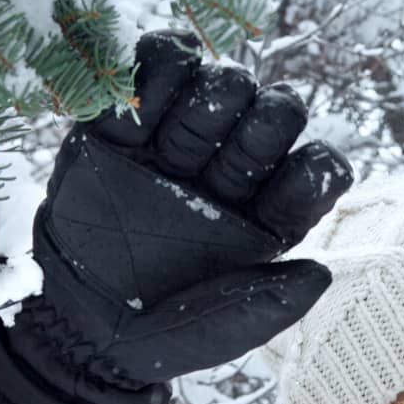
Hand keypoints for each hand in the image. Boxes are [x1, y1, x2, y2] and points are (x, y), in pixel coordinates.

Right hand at [0, 29, 352, 403]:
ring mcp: (183, 146)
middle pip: (276, 115)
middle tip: (231, 152)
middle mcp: (236, 176)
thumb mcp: (224, 333)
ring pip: (221, 84)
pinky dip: (156, 68)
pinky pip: (154, 69)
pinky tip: (140, 114)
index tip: (277, 192)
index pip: (316, 171)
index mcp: (271, 218)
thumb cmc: (163, 336)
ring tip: (173, 140)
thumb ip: (275, 304)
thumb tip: (323, 271)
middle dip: (266, 120)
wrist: (79, 322)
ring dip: (210, 95)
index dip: (310, 169)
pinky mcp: (128, 126)